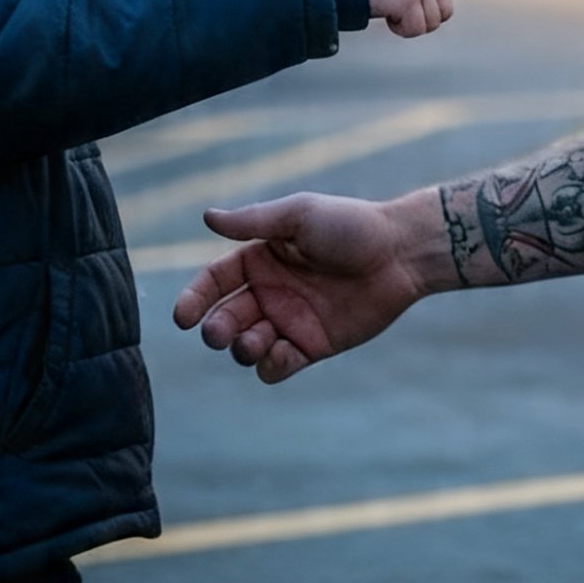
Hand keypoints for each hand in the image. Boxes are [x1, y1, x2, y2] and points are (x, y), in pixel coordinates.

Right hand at [173, 193, 425, 381]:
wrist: (401, 253)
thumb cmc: (351, 226)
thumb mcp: (299, 216)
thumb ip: (253, 222)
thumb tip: (206, 216)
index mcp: (260, 259)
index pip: (214, 282)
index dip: (194, 299)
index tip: (182, 318)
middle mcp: (269, 292)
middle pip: (225, 319)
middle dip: (216, 330)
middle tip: (219, 332)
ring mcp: (290, 321)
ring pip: (246, 347)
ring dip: (242, 348)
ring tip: (255, 340)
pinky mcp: (313, 346)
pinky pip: (278, 366)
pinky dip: (271, 366)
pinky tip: (281, 353)